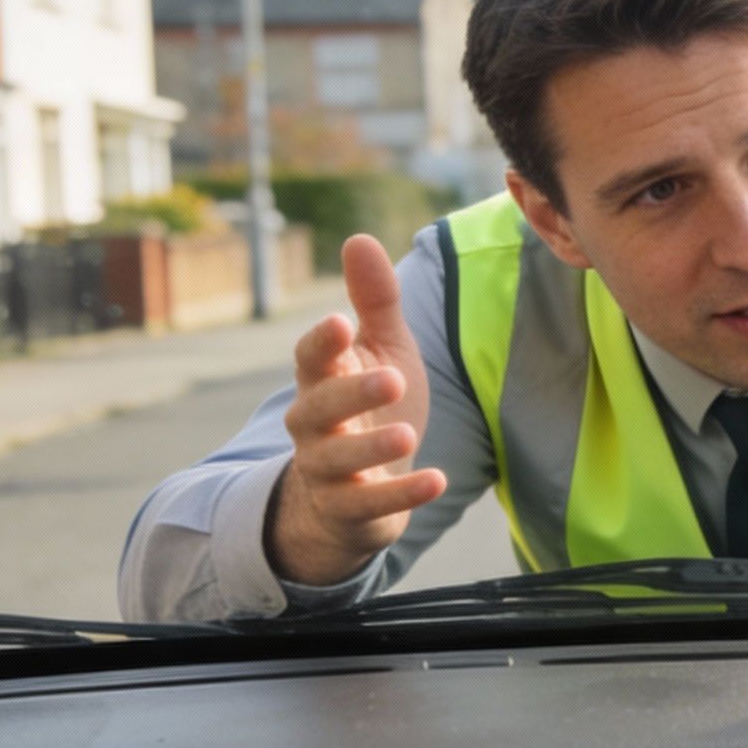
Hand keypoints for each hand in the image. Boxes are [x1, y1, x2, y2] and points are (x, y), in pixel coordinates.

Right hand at [268, 234, 447, 585]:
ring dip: (371, 448)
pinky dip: (402, 494)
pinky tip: (437, 480)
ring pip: (337, 460)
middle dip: (352, 394)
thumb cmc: (370, 407)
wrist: (354, 491)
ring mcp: (328, 471)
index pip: (310, 358)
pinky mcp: (350, 509)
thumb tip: (358, 238)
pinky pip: (371, 504)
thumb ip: (374, 302)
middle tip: (394, 378)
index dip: (321, 343)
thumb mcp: (381, 351)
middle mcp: (314, 425)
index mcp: (322, 380)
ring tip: (407, 435)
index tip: (341, 322)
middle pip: (317, 408)